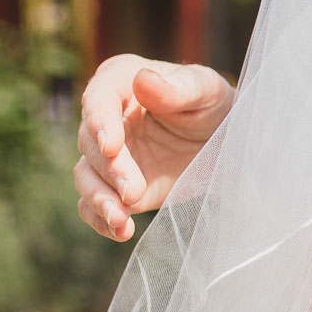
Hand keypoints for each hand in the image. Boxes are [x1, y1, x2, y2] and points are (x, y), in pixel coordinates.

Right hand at [76, 56, 234, 240]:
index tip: (112, 147)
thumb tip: (143, 80)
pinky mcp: (114, 185)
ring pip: (86, 177)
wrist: (225, 137)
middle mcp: (105, 118)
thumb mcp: (206, 89)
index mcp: (120, 82)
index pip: (98, 100)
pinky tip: (120, 232)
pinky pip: (94, 204)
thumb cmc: (213, 103)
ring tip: (120, 219)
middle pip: (90, 144)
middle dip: (111, 170)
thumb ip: (178, 88)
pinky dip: (101, 219)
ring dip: (100, 199)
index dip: (100, 123)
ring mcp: (108, 155)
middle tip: (135, 192)